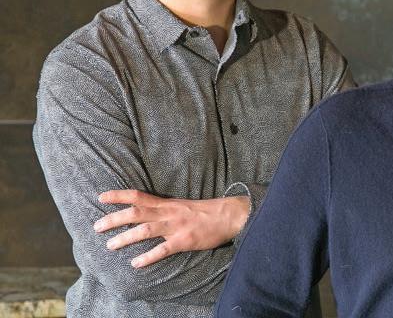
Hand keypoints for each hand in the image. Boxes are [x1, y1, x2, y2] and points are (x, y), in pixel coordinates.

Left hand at [93, 190, 250, 267]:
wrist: (228, 215)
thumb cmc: (205, 212)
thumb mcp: (181, 206)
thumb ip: (164, 210)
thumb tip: (146, 214)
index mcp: (166, 204)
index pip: (138, 196)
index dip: (119, 196)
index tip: (101, 197)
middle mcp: (168, 213)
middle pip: (136, 212)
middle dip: (114, 219)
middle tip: (96, 227)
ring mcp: (176, 226)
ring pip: (146, 230)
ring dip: (126, 238)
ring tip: (110, 246)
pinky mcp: (184, 240)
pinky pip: (163, 249)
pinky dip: (148, 257)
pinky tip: (136, 264)